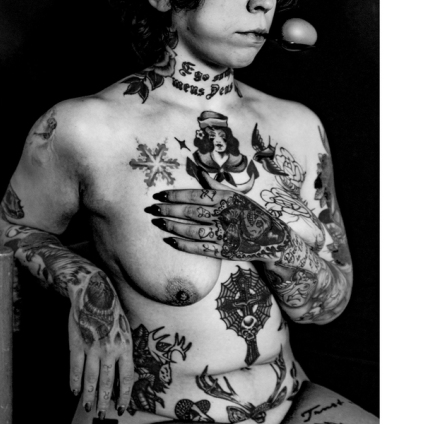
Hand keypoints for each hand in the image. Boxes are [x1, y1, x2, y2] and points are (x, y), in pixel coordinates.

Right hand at [68, 270, 133, 417]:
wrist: (94, 293)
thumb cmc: (112, 312)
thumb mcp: (126, 330)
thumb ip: (124, 351)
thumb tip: (122, 375)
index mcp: (125, 347)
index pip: (126, 378)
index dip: (123, 395)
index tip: (121, 408)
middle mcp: (110, 350)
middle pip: (108, 382)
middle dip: (105, 401)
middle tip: (103, 415)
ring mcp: (92, 348)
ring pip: (91, 378)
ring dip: (89, 395)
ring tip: (88, 407)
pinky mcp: (77, 344)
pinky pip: (76, 367)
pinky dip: (74, 381)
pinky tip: (74, 391)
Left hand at [146, 188, 290, 261]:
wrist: (273, 239)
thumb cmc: (252, 213)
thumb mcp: (238, 195)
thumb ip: (217, 186)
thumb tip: (200, 172)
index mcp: (227, 199)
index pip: (195, 194)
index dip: (175, 195)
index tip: (159, 194)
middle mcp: (225, 215)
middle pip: (190, 211)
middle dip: (168, 210)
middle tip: (151, 209)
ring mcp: (225, 234)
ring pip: (193, 230)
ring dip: (172, 226)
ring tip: (158, 223)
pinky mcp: (225, 251)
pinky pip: (200, 248)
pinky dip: (183, 245)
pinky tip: (170, 240)